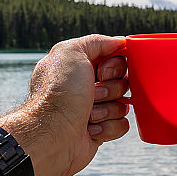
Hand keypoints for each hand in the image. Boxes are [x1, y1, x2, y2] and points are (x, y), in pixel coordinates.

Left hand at [0, 34, 129, 175]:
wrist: (52, 134)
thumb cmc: (58, 93)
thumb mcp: (72, 52)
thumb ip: (97, 41)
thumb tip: (119, 42)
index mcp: (79, 68)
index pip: (114, 59)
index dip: (114, 65)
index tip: (102, 72)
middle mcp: (86, 88)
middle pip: (122, 81)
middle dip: (111, 88)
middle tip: (93, 94)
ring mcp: (94, 110)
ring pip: (124, 104)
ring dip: (108, 109)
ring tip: (88, 115)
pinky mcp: (100, 131)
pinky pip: (122, 125)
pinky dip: (108, 127)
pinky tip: (90, 129)